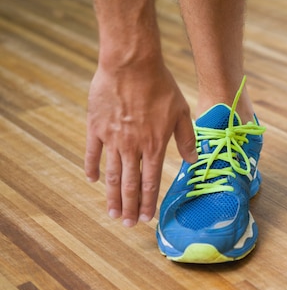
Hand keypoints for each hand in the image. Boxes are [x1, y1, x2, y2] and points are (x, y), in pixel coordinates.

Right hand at [84, 56, 197, 226]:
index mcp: (154, 146)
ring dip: (112, 196)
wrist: (132, 65)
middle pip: (131, 185)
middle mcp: (132, 147)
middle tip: (128, 224)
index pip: (151, 182)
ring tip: (112, 213)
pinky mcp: (96, 127)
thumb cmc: (160, 86)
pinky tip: (93, 180)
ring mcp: (112, 139)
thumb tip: (193, 160)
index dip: (149, 202)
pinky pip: (92, 153)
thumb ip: (186, 139)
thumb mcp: (181, 112)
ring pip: (112, 175)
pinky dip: (91, 168)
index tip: (147, 218)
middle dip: (130, 207)